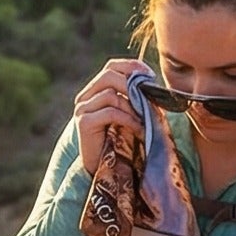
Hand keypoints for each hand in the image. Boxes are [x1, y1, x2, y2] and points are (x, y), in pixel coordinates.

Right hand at [72, 59, 149, 174]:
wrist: (105, 169)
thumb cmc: (121, 140)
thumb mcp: (130, 113)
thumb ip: (136, 97)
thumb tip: (153, 82)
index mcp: (95, 90)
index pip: (111, 66)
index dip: (132, 66)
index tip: (151, 76)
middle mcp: (85, 97)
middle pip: (108, 75)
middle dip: (133, 84)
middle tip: (149, 97)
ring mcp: (82, 110)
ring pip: (110, 94)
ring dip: (133, 106)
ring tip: (145, 120)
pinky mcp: (84, 123)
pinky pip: (110, 112)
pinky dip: (129, 119)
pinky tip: (139, 130)